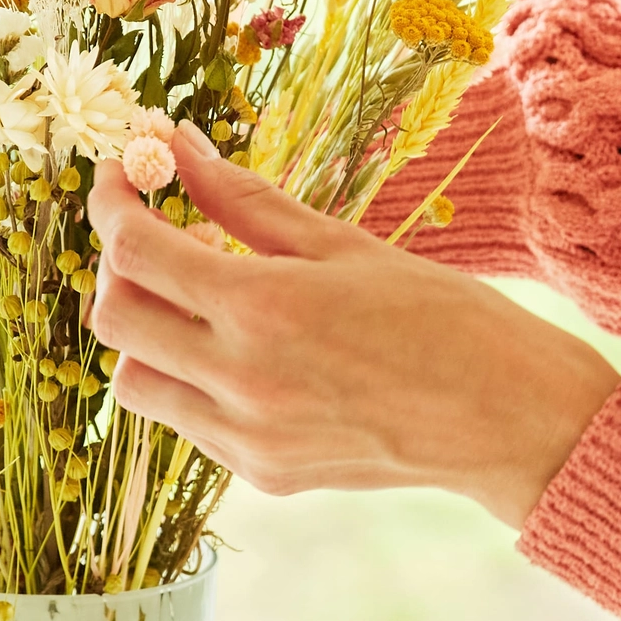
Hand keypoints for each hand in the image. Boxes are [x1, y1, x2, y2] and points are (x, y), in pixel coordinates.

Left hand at [85, 124, 620, 528]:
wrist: (507, 417)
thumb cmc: (440, 314)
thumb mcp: (339, 242)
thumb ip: (245, 200)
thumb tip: (175, 145)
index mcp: (262, 309)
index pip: (135, 249)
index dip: (113, 200)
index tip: (124, 170)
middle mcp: (240, 382)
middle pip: (113, 318)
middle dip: (118, 261)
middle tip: (156, 226)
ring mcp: (246, 438)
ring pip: (133, 382)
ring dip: (146, 328)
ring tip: (203, 293)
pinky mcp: (261, 474)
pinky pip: (186, 420)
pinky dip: (189, 375)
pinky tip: (243, 347)